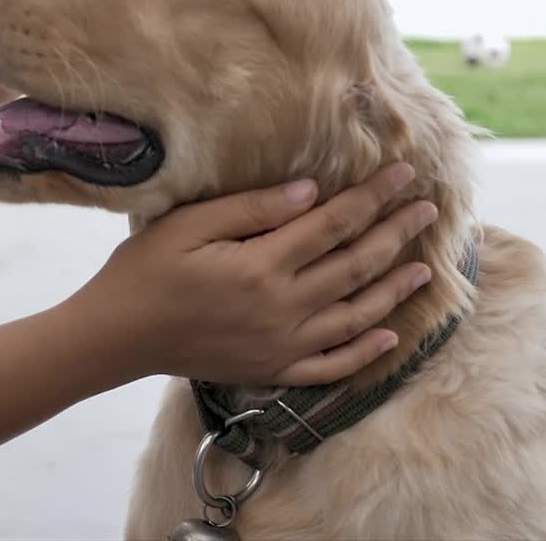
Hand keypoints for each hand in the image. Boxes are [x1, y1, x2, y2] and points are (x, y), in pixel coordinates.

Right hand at [67, 163, 436, 385]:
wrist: (117, 337)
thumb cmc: (144, 271)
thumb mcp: (188, 225)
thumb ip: (252, 209)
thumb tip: (310, 191)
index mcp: (262, 266)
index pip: (334, 224)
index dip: (372, 197)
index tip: (403, 173)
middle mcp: (282, 309)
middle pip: (356, 266)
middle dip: (396, 233)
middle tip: (429, 209)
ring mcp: (281, 346)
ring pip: (355, 315)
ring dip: (394, 289)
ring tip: (425, 267)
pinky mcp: (272, 371)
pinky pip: (331, 365)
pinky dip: (364, 351)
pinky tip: (389, 334)